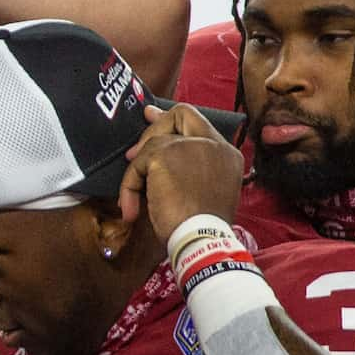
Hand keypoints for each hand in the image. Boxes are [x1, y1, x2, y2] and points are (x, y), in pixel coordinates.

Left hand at [116, 103, 243, 239]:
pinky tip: (132, 209)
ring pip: (153, 144)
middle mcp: (212, 144)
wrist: (202, 240)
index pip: (198, 122)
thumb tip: (160, 150)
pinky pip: (136, 165)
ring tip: (138, 199)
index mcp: (226, 153)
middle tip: (133, 153)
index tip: (151, 116)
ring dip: (139, 172)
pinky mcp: (164, 156)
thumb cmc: (202, 226)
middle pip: (181, 115)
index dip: (171, 118)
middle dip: (153, 129)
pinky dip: (129, 187)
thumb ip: (191, 167)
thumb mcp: (205, 190)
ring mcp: (189, 146)